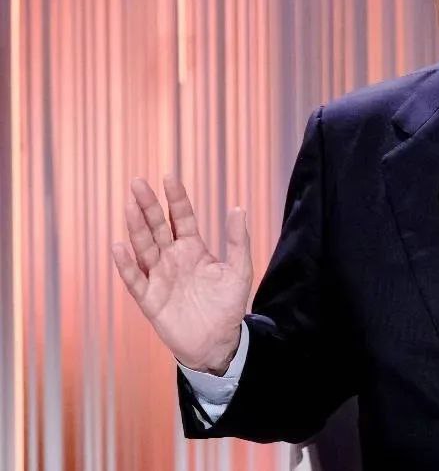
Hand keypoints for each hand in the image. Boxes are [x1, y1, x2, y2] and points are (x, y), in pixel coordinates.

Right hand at [111, 176, 252, 374]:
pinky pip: (135, 279)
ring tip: (129, 206)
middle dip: (148, 205)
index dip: (176, 199)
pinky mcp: (150, 299)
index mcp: (193, 248)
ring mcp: (159, 277)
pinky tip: (119, 246)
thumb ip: (238, 241)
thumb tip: (238, 207)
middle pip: (157, 227)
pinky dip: (126, 264)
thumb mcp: (239, 270)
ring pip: (143, 247)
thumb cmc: (228, 305)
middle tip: (137, 182)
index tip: (169, 177)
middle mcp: (172, 258)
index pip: (181, 217)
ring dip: (136, 228)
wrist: (218, 341)